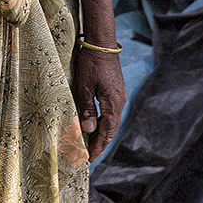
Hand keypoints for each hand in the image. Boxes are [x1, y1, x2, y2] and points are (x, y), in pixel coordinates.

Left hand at [71, 45, 125, 162]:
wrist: (102, 44)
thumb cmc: (90, 63)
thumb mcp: (83, 86)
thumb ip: (86, 109)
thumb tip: (88, 130)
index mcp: (113, 103)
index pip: (106, 131)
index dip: (98, 146)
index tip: (89, 159)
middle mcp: (119, 102)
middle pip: (111, 129)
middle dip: (100, 144)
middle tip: (88, 157)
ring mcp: (119, 97)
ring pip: (112, 122)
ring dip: (102, 135)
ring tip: (91, 146)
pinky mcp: (116, 92)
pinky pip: (111, 114)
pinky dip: (104, 124)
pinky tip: (96, 127)